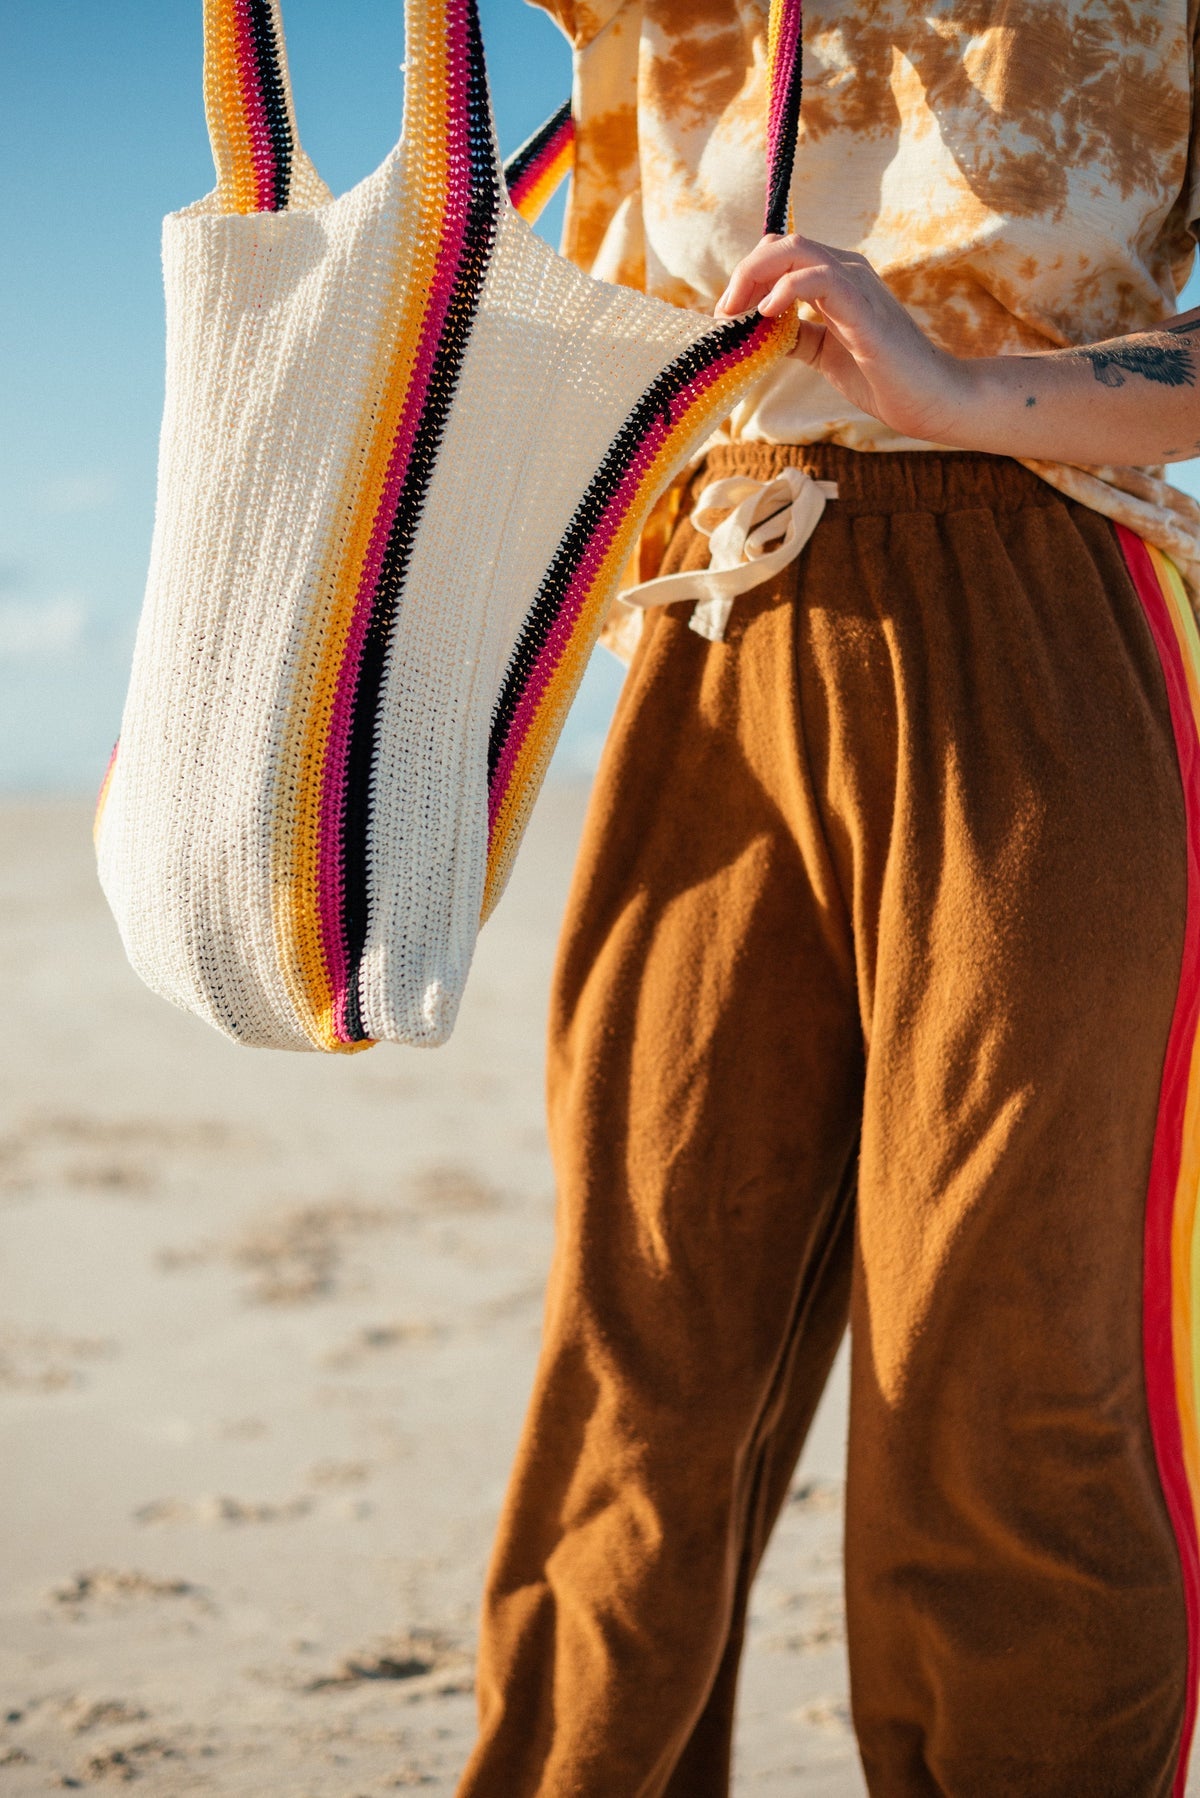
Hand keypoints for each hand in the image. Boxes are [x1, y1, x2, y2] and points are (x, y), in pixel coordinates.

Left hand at [716, 234, 968, 444]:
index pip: (783, 254)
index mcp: (837, 279)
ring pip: (796, 251)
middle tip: (724, 313)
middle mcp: (847, 271)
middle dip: (744, 274)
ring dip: (755, 277)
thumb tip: (758, 330)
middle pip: (783, 245)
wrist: (928, 399)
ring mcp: (857, 284)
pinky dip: (786, 290)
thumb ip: (796, 335)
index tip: (726, 315)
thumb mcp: (825, 353)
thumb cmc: (881, 377)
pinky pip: (819, 279)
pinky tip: (767, 314)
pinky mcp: (864, 308)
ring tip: (737, 313)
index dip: (747, 277)